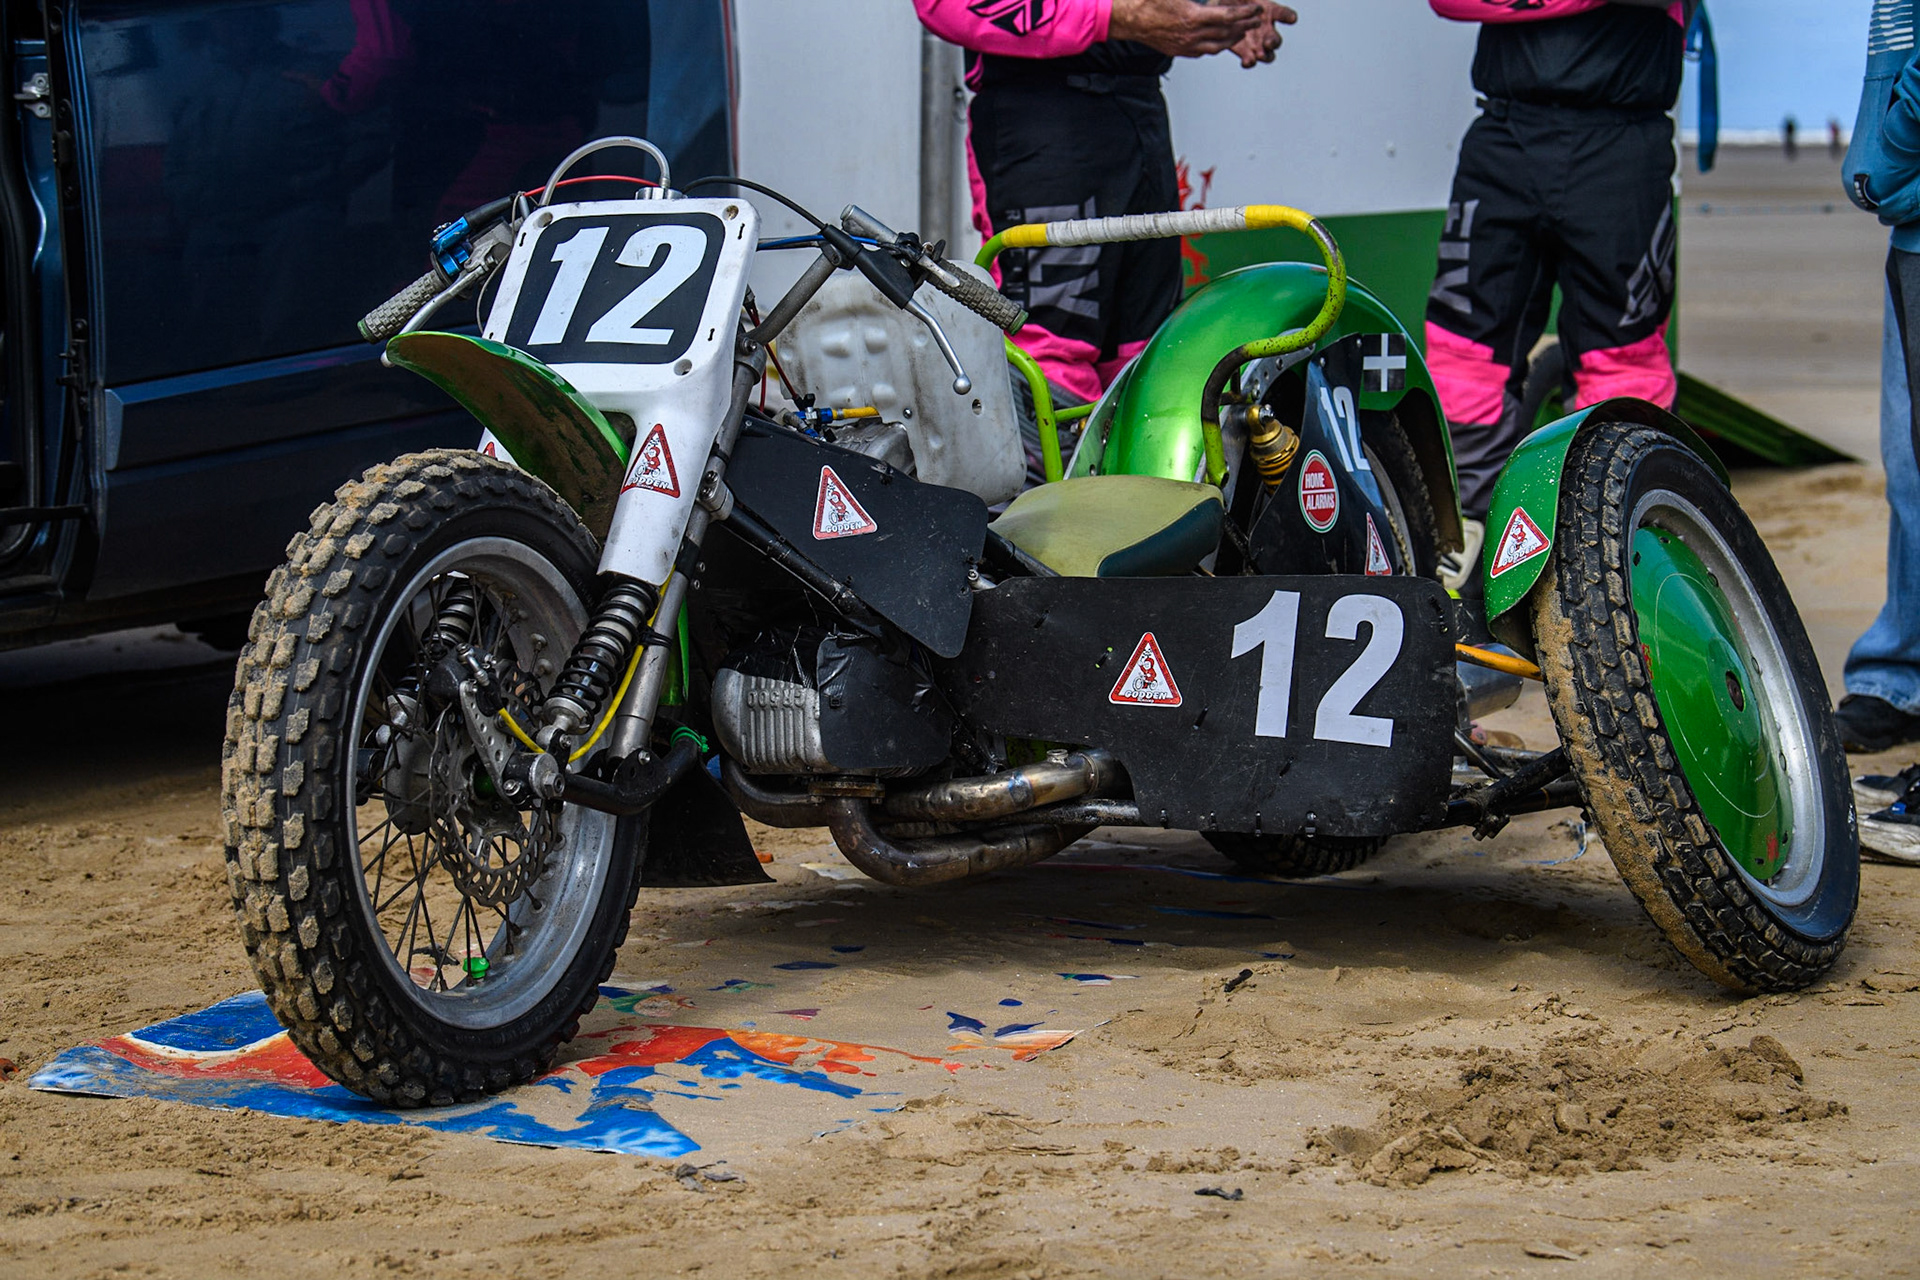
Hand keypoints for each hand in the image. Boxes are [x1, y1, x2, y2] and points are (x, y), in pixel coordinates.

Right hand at [1109, 0, 1266, 58]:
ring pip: (1218, 47)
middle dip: (1244, 26)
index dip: (1245, 13)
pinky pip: (1203, 51)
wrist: (1129, 18)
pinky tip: (1220, 40)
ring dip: (1232, 39)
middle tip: (1255, 21)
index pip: (1228, 17)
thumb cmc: (1149, 1)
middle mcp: (1192, 35)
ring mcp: (1185, 45)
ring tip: (1242, 31)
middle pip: (1227, 33)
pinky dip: (1216, 46)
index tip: (1256, 9)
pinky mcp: (1179, 51)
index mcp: (1194, 17)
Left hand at [1230, 1, 1295, 67]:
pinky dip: (1250, 62)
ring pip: (1268, 53)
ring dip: (1266, 55)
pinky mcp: (1245, 51)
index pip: (1283, 13)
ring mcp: (1257, 42)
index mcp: (1270, 12)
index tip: (1291, 19)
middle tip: (1268, 42)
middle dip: (1274, 42)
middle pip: (1276, 39)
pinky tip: (1246, 61)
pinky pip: (1250, 60)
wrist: (1219, 10)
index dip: (1288, 16)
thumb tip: (1255, 0)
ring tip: (1259, 55)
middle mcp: (1267, 29)